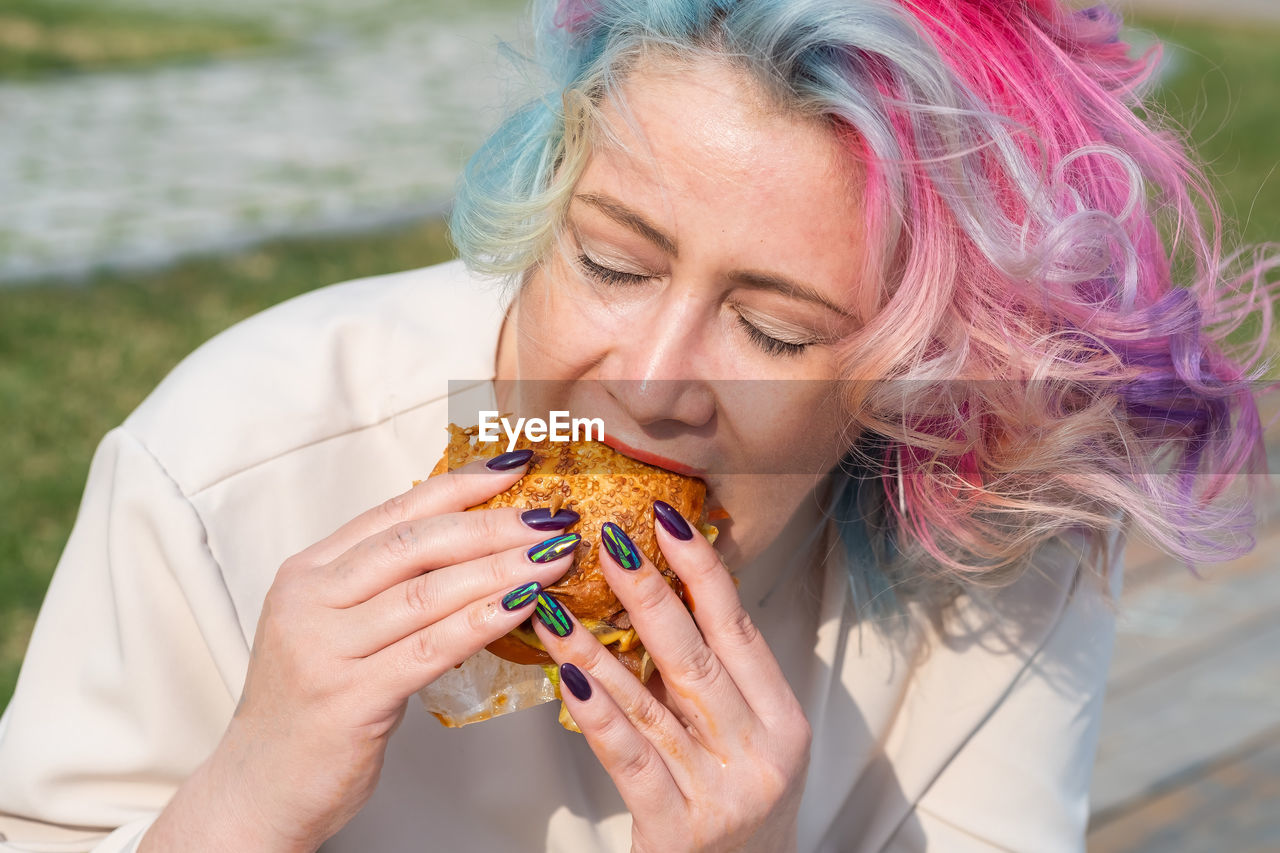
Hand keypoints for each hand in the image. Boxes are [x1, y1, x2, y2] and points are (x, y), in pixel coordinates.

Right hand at [142, 451, 579, 852]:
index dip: (461, 485)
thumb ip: (384, 589)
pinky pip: (431, 648)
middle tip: (552, 516)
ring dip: (503, 569)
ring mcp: (325, 649)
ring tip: (555, 556)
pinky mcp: (349, 698)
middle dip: (493, 525)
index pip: (395, 513)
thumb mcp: (334, 630)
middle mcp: (309, 601)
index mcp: (307, 573)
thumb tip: (472, 548)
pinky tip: (525, 605)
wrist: (257, 790)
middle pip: (416, 545)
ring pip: (429, 592)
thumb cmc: (308, 708)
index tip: (518, 468)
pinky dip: (483, 620)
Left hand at [532, 501, 811, 852]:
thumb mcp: (744, 740)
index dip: (703, 569)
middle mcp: (761, 751)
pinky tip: (567, 676)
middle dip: (650, 592)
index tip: (668, 517)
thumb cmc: (735, 805)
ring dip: (597, 646)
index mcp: (781, 717)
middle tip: (609, 540)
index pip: (740, 628)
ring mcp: (723, 791)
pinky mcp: (680, 830)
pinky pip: (632, 759)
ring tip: (553, 602)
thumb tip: (652, 595)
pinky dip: (598, 713)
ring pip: (653, 701)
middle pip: (698, 656)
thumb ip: (709, 681)